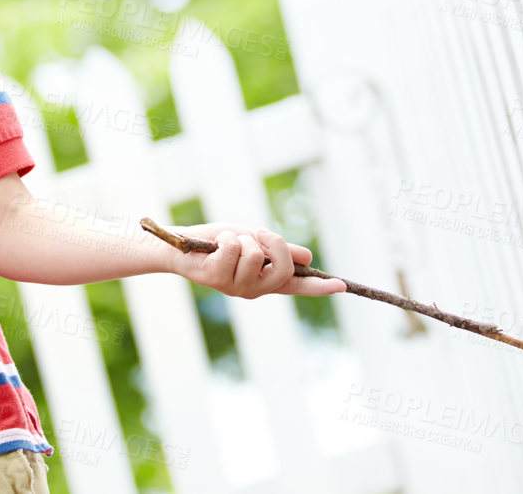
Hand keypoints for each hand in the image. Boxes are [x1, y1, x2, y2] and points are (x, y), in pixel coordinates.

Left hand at [170, 223, 346, 298]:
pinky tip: (216, 245)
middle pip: (283, 268)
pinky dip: (227, 238)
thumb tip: (307, 257)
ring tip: (228, 242)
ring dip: (242, 238)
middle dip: (275, 243)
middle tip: (258, 234)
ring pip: (255, 255)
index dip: (320, 287)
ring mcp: (235, 286)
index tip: (341, 285)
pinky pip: (234, 248)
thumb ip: (278, 250)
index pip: (299, 285)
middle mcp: (254, 288)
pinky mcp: (216, 278)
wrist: (181, 246)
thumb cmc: (219, 243)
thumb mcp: (254, 242)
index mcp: (266, 280)